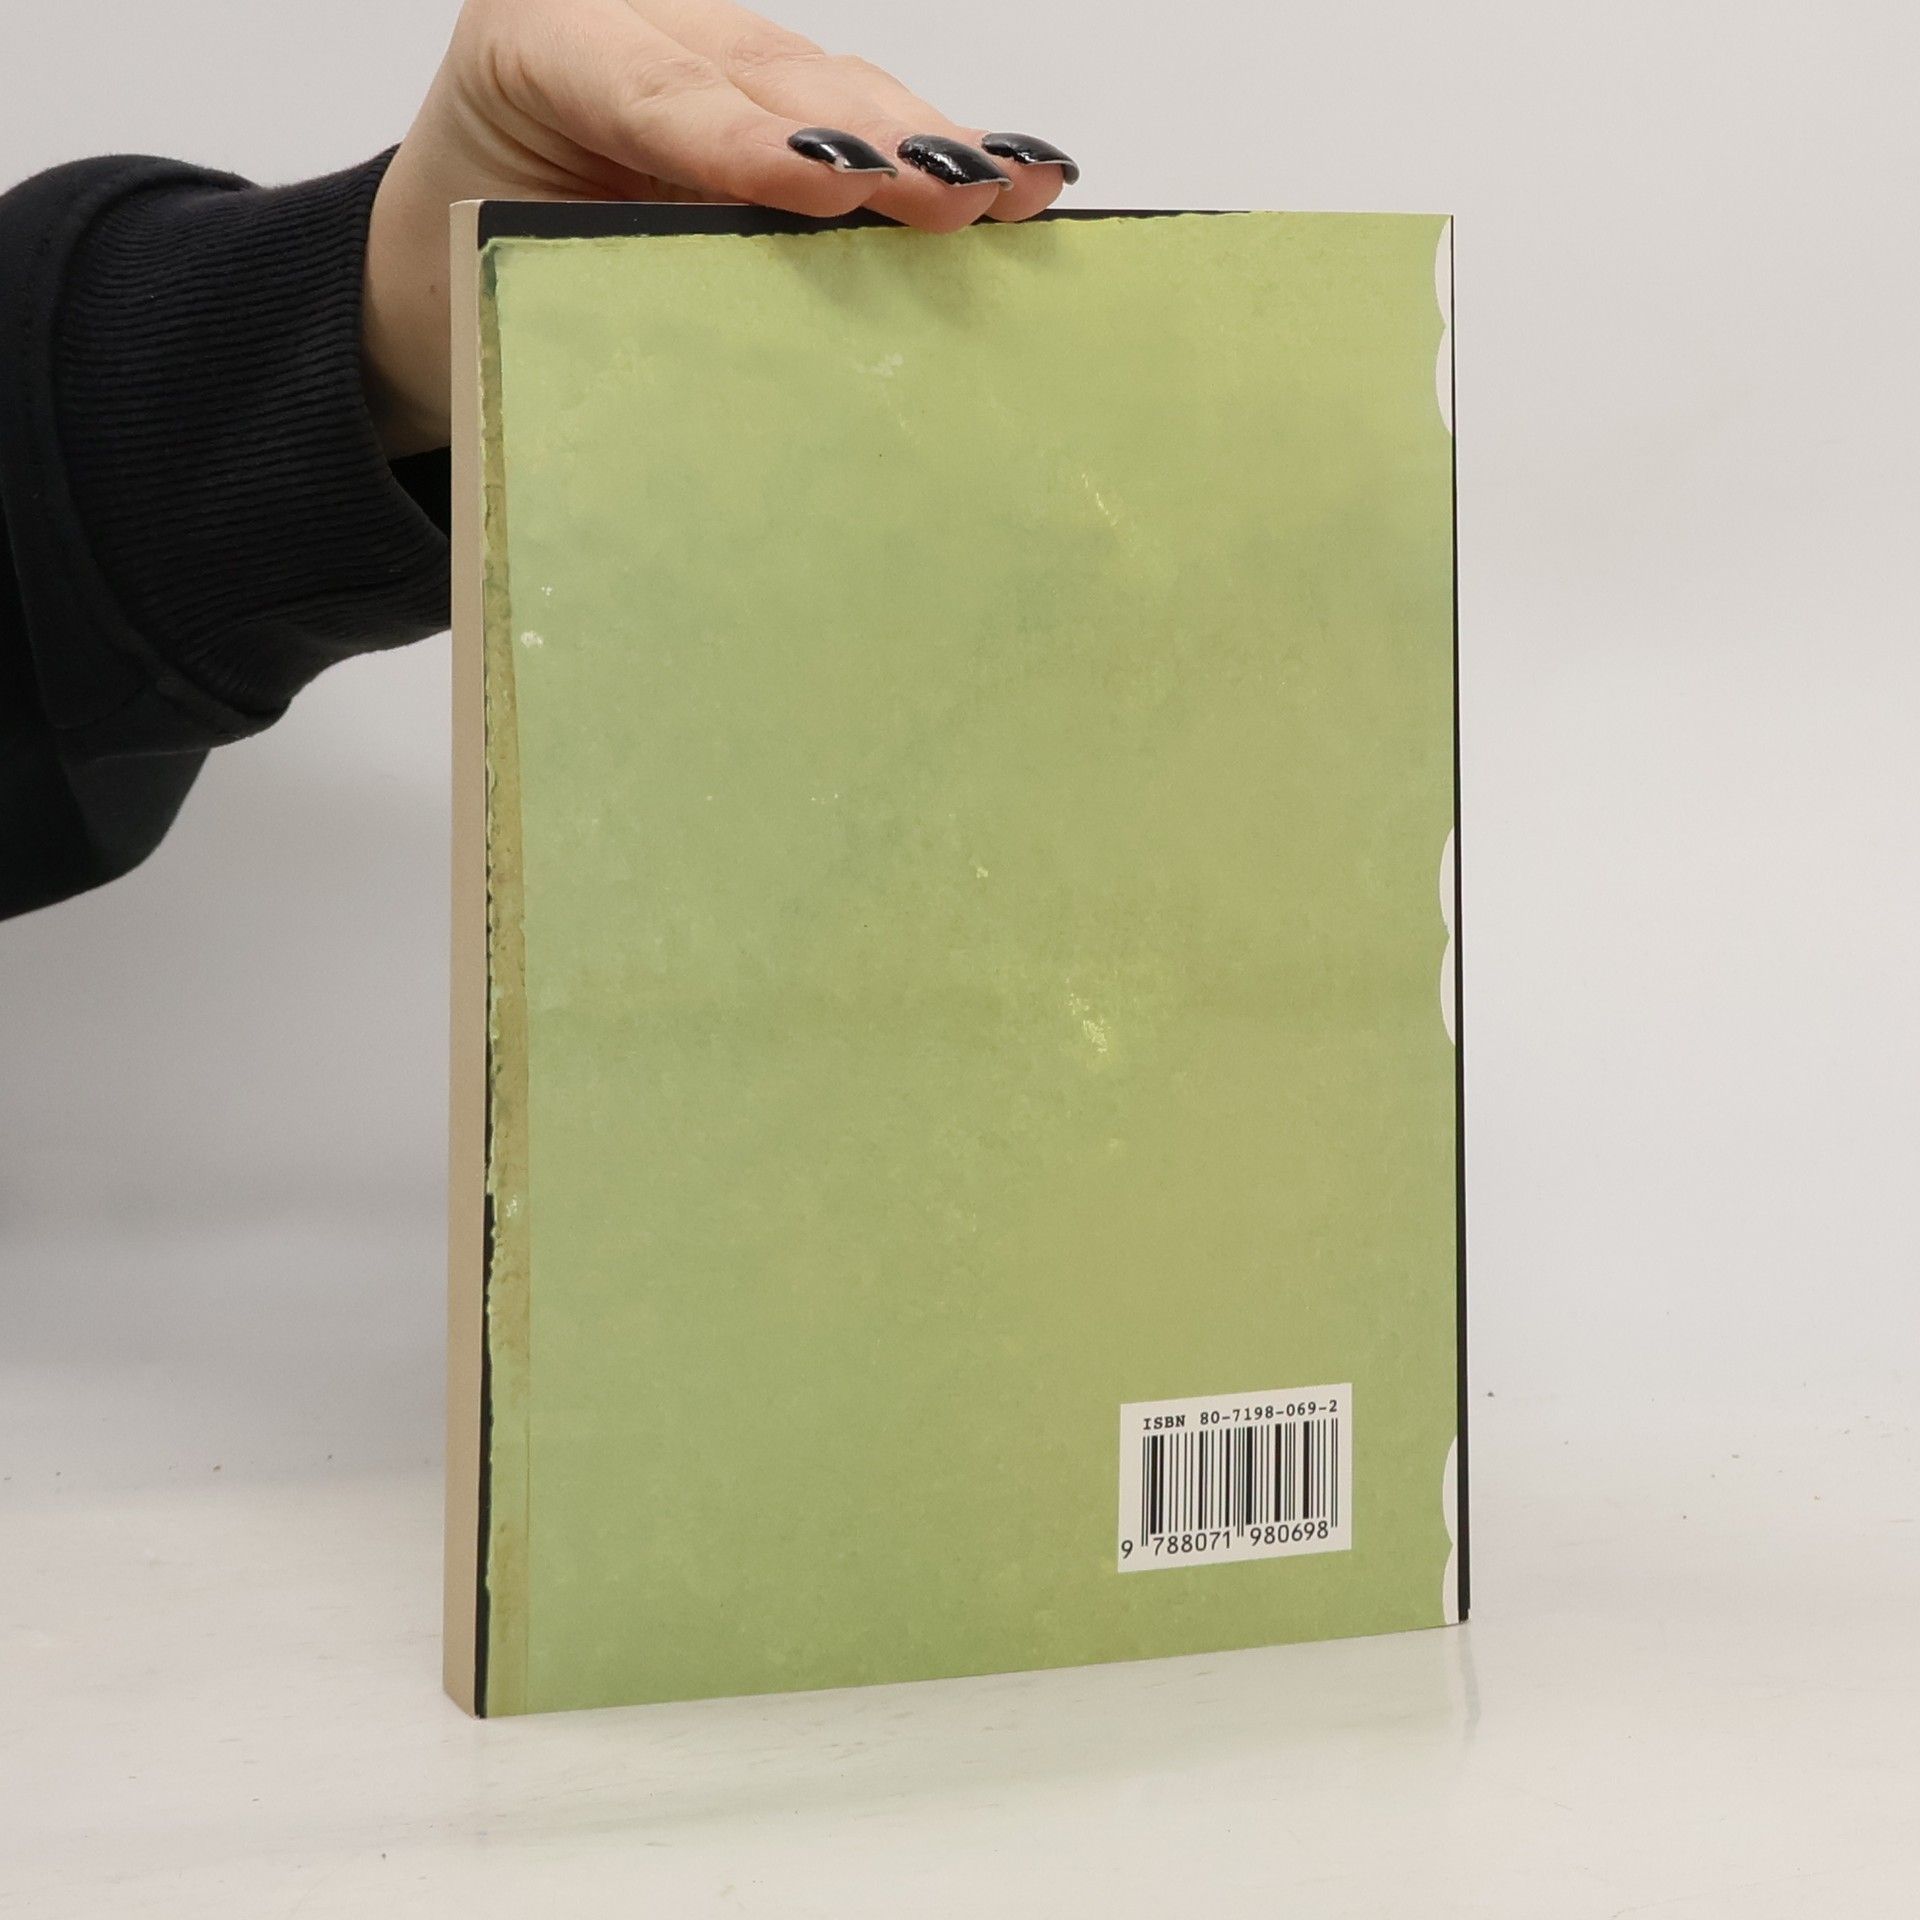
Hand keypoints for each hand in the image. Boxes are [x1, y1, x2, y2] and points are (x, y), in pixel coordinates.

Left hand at [363, 0, 1077, 454]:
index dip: (753, 141)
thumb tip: (773, 339)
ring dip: (929, 144)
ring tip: (1017, 183)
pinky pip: (848, 109)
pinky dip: (928, 150)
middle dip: (875, 137)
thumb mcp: (529, 279)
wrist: (446, 260)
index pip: (659, 93)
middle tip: (960, 192)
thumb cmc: (480, 276)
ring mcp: (704, 44)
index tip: (837, 187)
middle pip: (770, 75)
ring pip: (830, 84)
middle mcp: (629, 20)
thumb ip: (631, 272)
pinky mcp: (758, 85)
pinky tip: (1012, 170)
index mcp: (535, 45)